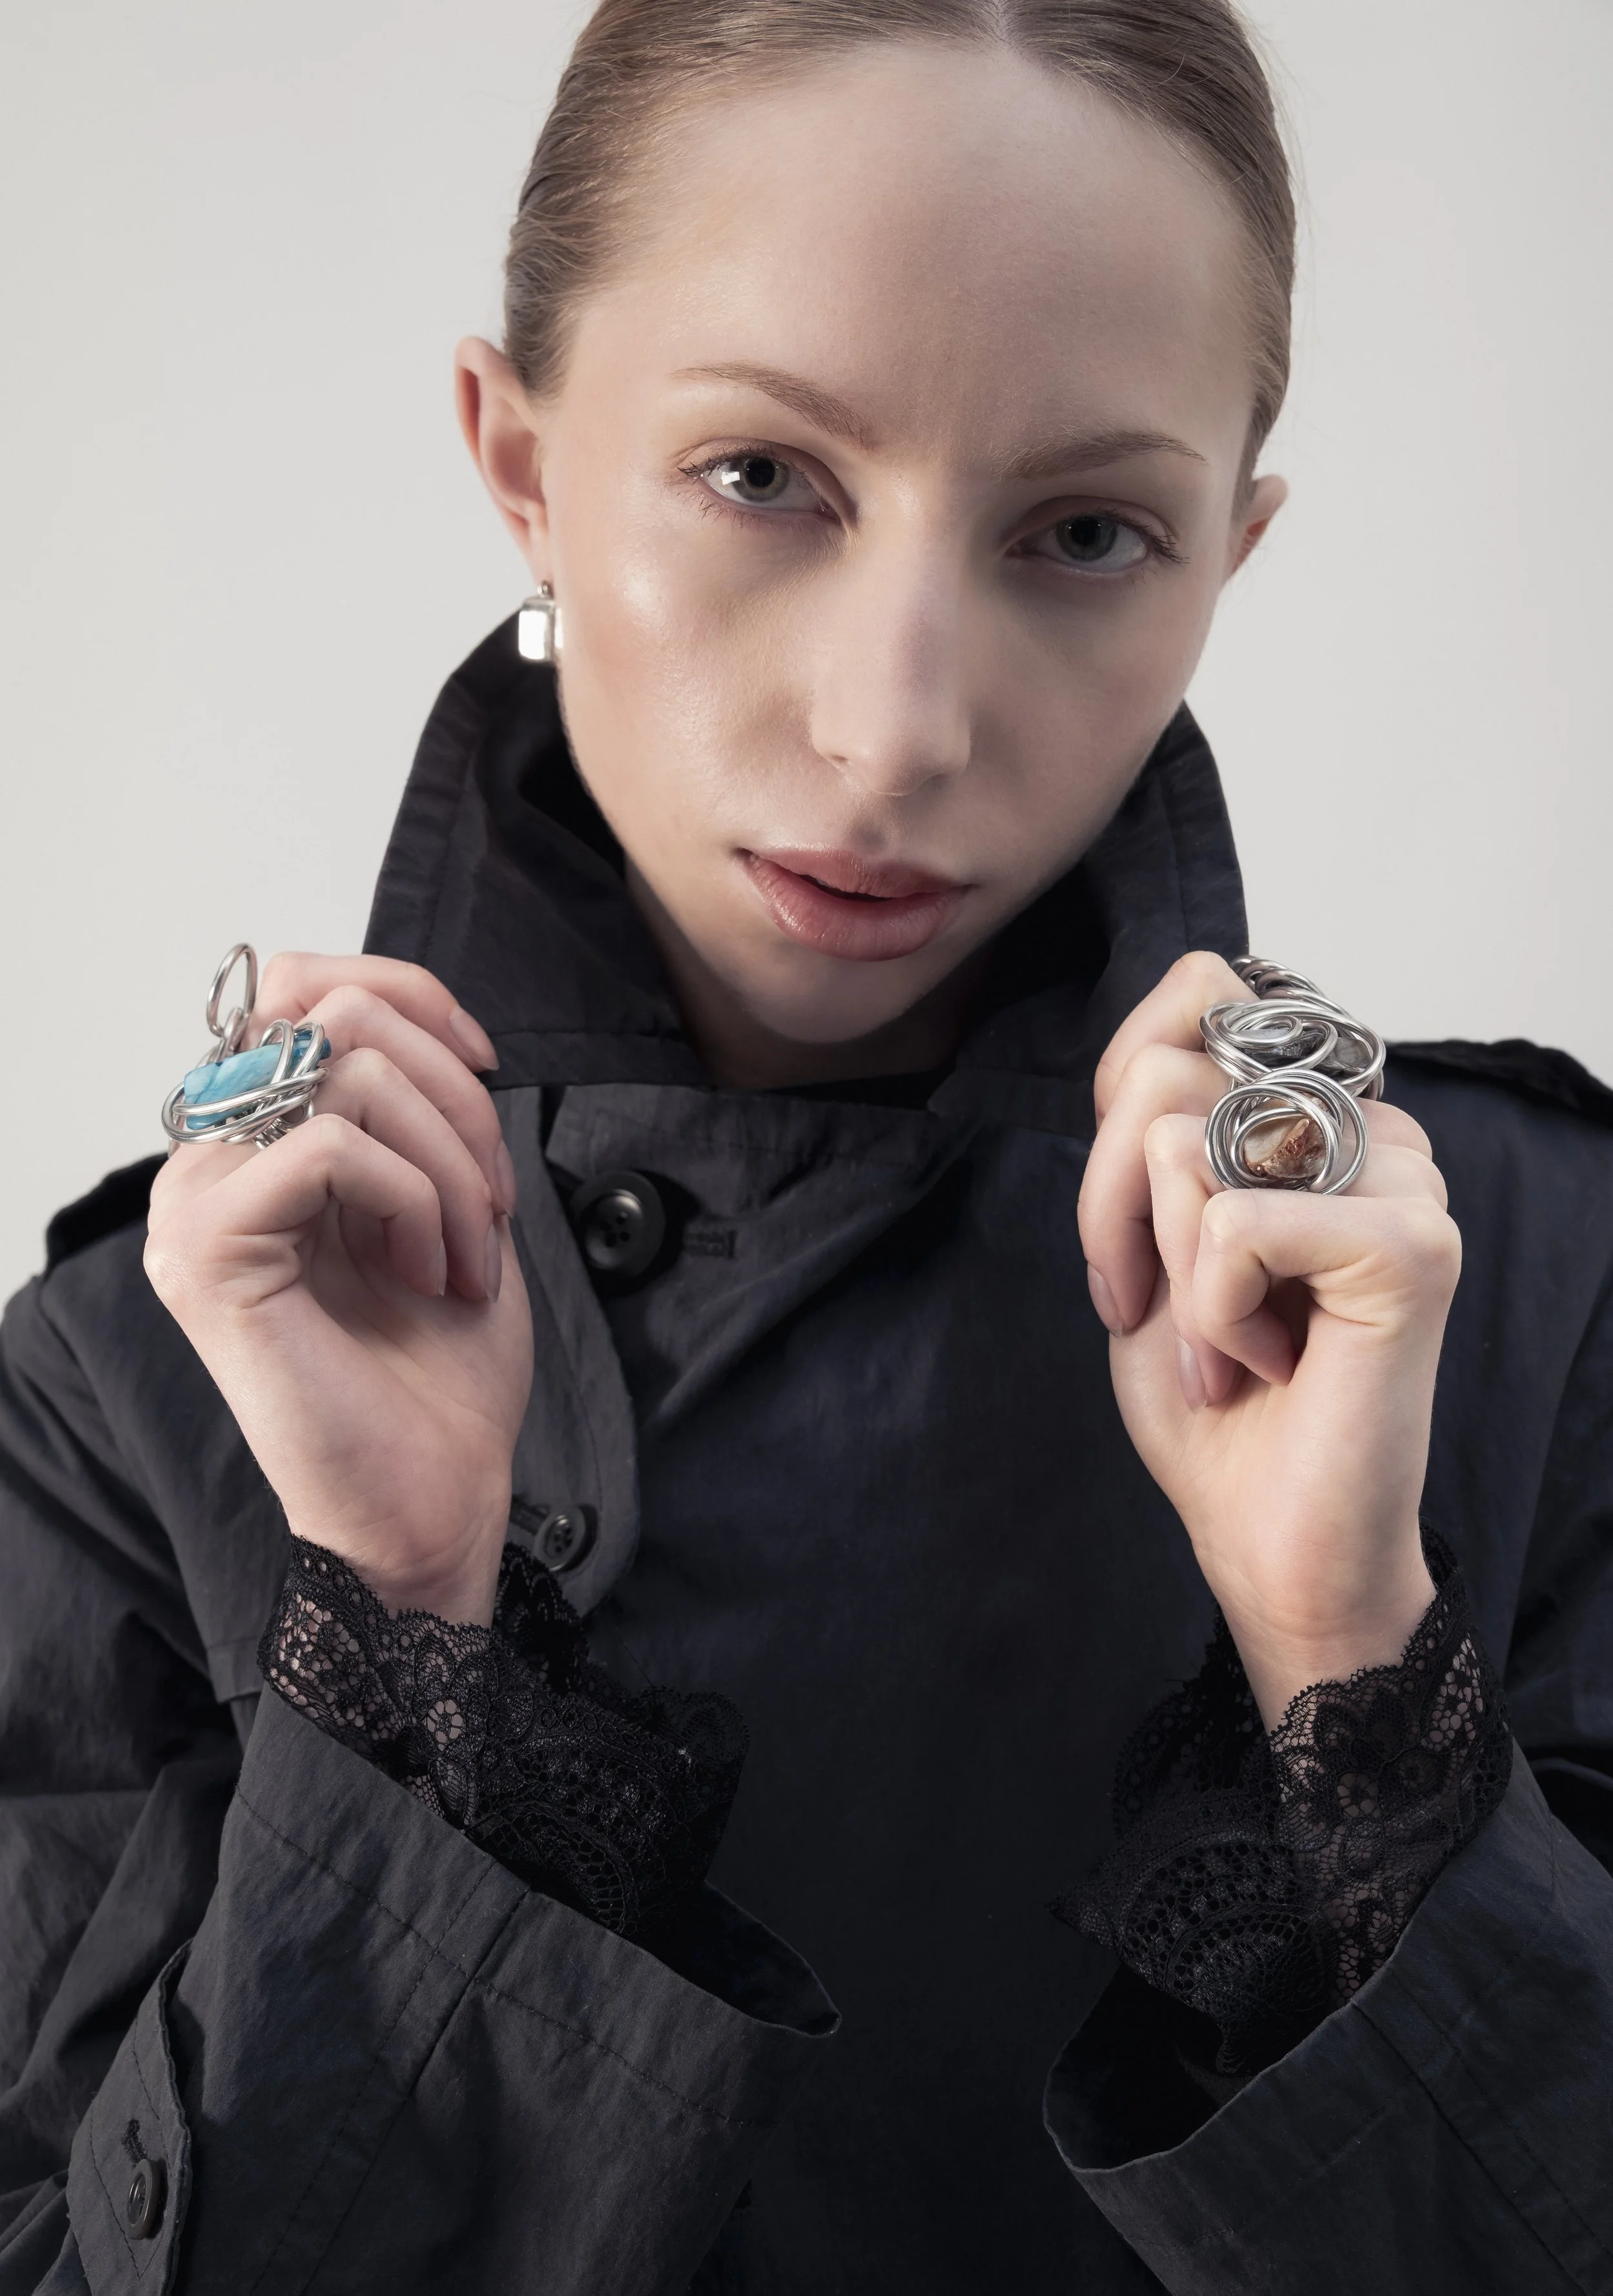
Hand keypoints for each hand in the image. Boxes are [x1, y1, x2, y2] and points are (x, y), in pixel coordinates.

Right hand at [146, 954, 532, 1625]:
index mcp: (257, 1143)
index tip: (485, 1066)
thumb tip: (422, 1021)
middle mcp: (209, 1162)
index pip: (301, 984)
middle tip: (489, 1200)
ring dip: (450, 1158)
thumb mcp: (446, 1198)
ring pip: (343, 1068)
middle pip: (329, 1008)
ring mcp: (195, 1204)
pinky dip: (414, 1197)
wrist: (437, 1491)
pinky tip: (426, 1273)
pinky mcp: (209, 1250)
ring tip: (465, 1254)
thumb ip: (412, 1106)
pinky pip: (327, 1143)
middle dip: (451, 1092)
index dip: (410, 996)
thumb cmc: (442, 1366)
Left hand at [1078, 952, 1459, 1724]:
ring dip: (1166, 1272)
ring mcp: (1402, 1176)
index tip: (1131, 1240)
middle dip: (1114, 1207)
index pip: (1193, 995)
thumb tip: (1194, 980)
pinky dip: (1209, 1314)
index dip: (1120, 1110)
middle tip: (1157, 1309)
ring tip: (1223, 1346)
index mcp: (1309, 1110)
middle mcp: (1367, 1123)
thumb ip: (1156, 1109)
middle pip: (1166, 1071)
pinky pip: (1233, 1225)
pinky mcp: (1413, 1244)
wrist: (1263, 1533)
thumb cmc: (1207, 1395)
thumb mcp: (1143, 1230)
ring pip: (1186, 1142)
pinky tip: (1264, 1364)